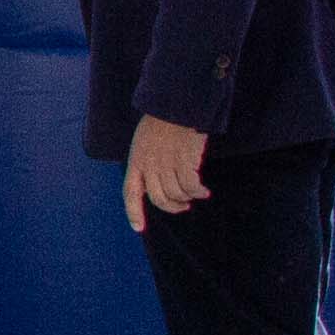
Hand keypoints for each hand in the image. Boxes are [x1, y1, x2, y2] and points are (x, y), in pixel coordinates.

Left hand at [123, 114, 212, 229]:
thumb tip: (153, 187)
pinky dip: (198, 192)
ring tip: (195, 194)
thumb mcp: (143, 143)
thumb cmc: (159, 123)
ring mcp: (166, 164)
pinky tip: (204, 191)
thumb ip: (146, 164)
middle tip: (183, 206)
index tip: (138, 228)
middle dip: (172, 207)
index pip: (130, 192)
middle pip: (159, 199)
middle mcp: (149, 165)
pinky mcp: (184, 161)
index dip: (133, 212)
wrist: (173, 105)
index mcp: (135, 161)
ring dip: (187, 198)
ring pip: (176, 194)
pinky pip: (191, 186)